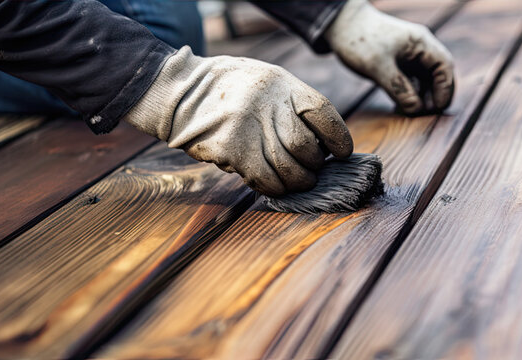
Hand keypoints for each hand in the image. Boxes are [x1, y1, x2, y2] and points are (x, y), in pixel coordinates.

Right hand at [123, 46, 352, 196]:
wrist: (179, 90)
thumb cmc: (230, 88)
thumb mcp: (266, 80)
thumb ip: (293, 104)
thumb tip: (324, 142)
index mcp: (281, 84)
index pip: (323, 112)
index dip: (338, 137)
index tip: (342, 152)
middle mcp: (267, 105)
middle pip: (306, 147)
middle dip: (314, 164)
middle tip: (312, 168)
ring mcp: (248, 129)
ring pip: (289, 169)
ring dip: (298, 181)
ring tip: (298, 180)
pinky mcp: (231, 151)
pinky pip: (265, 180)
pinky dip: (276, 189)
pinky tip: (276, 185)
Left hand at [324, 0, 454, 114]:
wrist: (340, 25)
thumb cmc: (358, 39)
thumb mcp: (377, 66)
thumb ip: (399, 88)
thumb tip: (417, 110)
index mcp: (420, 42)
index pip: (444, 66)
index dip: (445, 89)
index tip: (437, 108)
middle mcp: (419, 48)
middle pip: (439, 74)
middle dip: (435, 95)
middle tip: (427, 116)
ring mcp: (410, 56)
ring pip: (425, 80)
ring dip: (422, 97)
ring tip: (411, 114)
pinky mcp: (400, 63)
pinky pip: (412, 81)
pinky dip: (410, 94)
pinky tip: (401, 108)